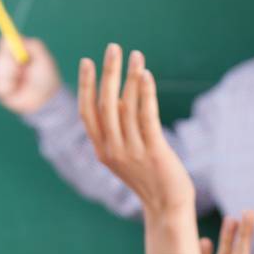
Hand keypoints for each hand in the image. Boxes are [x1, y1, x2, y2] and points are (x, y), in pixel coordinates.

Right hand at [0, 35, 61, 114]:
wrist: (46, 98)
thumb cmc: (46, 78)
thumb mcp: (43, 57)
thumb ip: (31, 44)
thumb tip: (10, 38)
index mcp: (17, 53)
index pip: (3, 43)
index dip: (5, 46)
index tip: (13, 50)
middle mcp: (8, 63)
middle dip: (8, 62)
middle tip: (20, 68)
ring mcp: (3, 77)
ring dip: (7, 74)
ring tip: (19, 79)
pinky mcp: (0, 91)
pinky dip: (7, 86)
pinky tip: (15, 89)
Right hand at [78, 45, 195, 235]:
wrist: (167, 206)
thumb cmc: (149, 177)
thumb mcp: (127, 153)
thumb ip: (120, 128)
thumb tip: (119, 95)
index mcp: (102, 150)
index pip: (88, 113)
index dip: (86, 86)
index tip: (87, 61)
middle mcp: (113, 150)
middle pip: (106, 104)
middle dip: (108, 73)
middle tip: (113, 47)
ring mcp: (132, 151)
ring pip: (127, 107)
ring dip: (131, 77)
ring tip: (136, 55)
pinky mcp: (153, 151)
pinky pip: (147, 117)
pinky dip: (146, 94)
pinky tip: (146, 75)